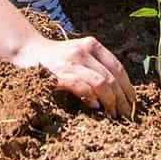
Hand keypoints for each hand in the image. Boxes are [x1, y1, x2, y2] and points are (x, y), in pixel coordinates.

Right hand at [13, 35, 135, 118]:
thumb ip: (96, 65)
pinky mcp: (59, 74)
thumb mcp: (79, 54)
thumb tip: (118, 91)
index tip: (132, 101)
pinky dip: (91, 99)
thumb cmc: (56, 58)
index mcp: (91, 44)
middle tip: (126, 114)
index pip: (117, 67)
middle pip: (111, 77)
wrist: (27, 51)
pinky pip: (82, 87)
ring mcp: (71, 62)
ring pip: (101, 83)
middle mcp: (83, 51)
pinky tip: (96, 107)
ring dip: (110, 102)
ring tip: (113, 114)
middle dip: (122, 99)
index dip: (128, 86)